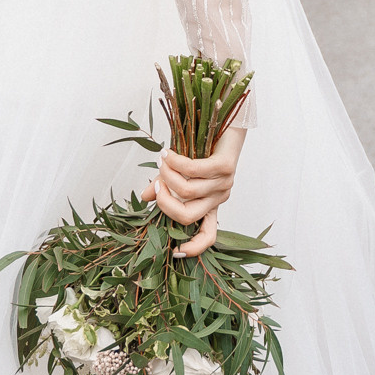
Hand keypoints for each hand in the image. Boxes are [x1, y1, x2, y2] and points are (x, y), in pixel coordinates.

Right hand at [139, 128, 243, 255]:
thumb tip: (146, 197)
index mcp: (210, 204)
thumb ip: (165, 184)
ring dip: (166, 175)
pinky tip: (166, 154)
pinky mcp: (226, 166)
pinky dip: (174, 163)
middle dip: (164, 203)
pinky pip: (193, 170)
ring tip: (161, 161)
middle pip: (187, 216)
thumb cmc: (203, 148)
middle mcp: (219, 197)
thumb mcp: (182, 171)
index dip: (195, 248)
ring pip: (186, 190)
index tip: (176, 252)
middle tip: (156, 184)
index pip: (209, 235)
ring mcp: (224, 183)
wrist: (229, 121)